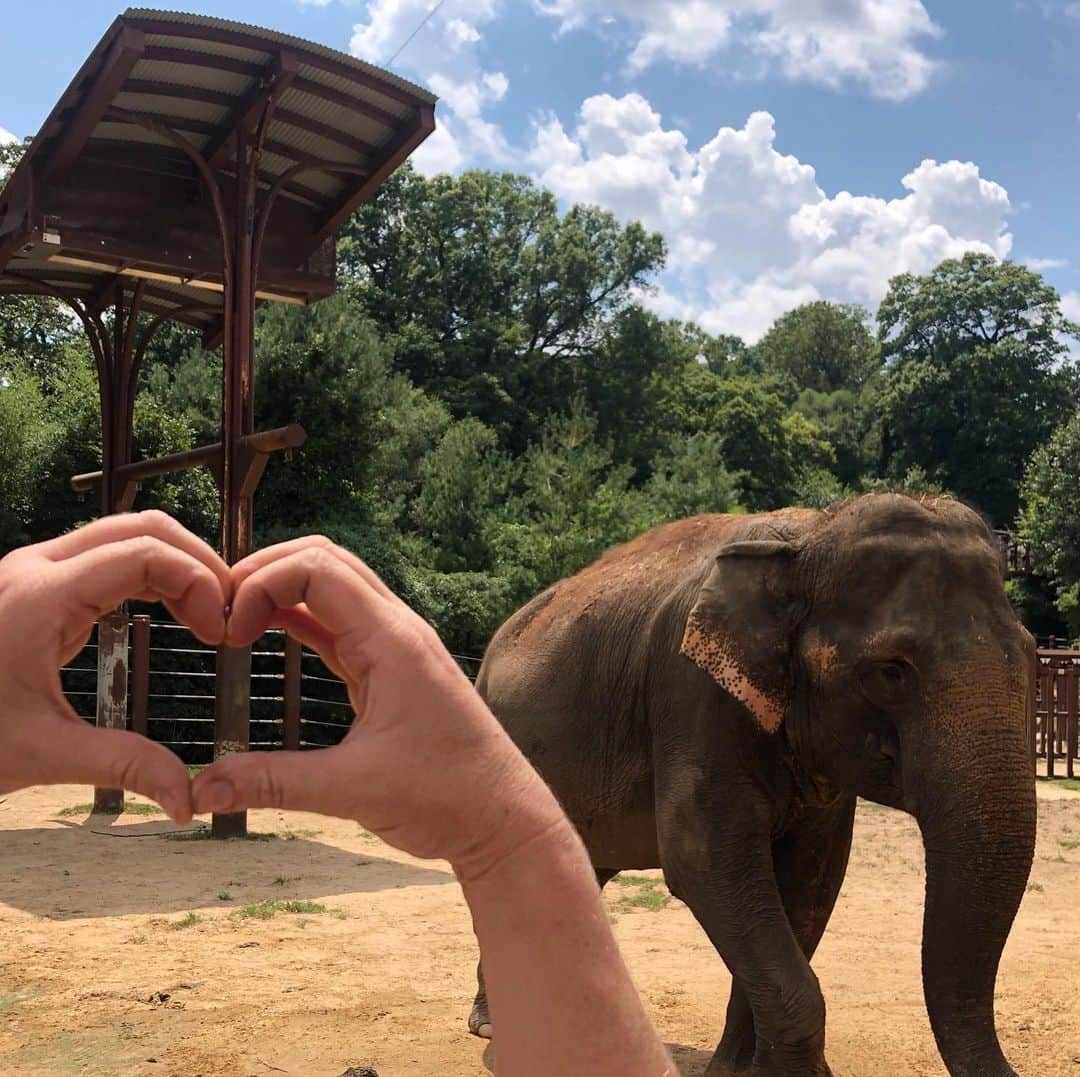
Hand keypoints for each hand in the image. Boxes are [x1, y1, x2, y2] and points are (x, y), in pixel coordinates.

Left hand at [0, 512, 229, 821]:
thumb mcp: (42, 754)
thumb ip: (124, 768)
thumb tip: (188, 804)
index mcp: (40, 596)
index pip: (146, 553)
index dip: (199, 583)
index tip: (221, 632)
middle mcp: (35, 568)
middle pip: (142, 527)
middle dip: (198, 563)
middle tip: (229, 614)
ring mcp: (32, 571)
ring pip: (126, 534)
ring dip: (177, 564)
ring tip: (209, 613)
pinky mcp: (35, 586)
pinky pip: (107, 556)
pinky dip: (151, 574)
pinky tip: (175, 613)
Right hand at [191, 538, 567, 878]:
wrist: (503, 817)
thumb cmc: (446, 798)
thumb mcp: (352, 791)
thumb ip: (274, 783)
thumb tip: (199, 791)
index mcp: (393, 641)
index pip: (319, 568)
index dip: (262, 582)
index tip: (228, 630)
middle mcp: (398, 630)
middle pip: (326, 560)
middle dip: (267, 571)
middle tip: (218, 609)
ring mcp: (398, 646)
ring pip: (335, 586)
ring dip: (283, 589)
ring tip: (233, 618)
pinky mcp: (393, 669)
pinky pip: (341, 623)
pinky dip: (301, 617)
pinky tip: (266, 632)